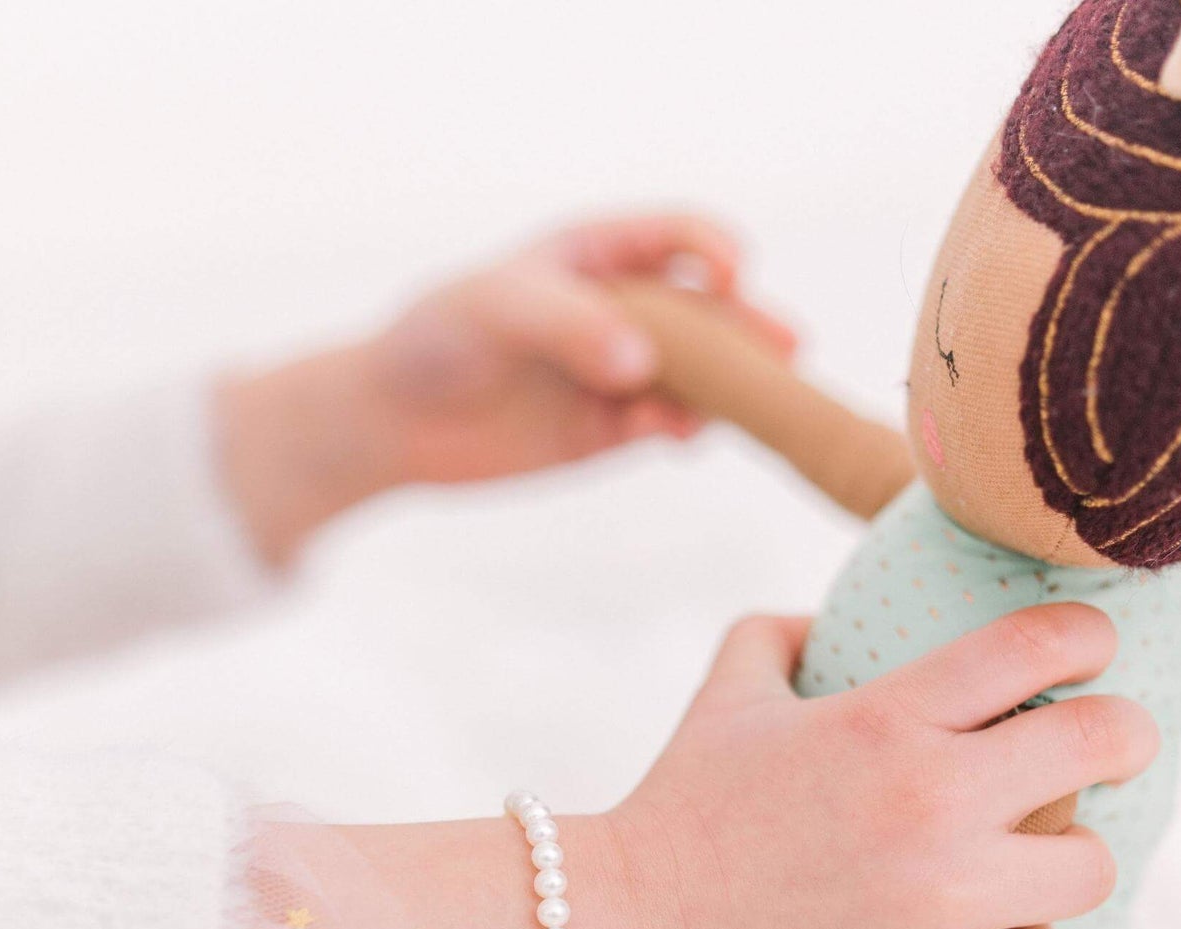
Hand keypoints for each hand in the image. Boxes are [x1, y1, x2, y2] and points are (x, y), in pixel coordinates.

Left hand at [367, 213, 796, 485]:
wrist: (394, 422)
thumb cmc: (437, 340)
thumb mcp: (497, 308)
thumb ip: (571, 327)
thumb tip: (644, 366)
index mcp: (597, 255)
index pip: (677, 237)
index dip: (712, 250)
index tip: (729, 278)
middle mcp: (619, 311)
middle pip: (706, 312)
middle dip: (748, 329)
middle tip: (786, 353)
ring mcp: (619, 373)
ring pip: (697, 376)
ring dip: (726, 389)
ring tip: (742, 408)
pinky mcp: (610, 430)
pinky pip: (665, 425)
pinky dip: (683, 430)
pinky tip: (681, 438)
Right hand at [613, 603, 1159, 928]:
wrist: (635, 926)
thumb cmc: (682, 803)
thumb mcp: (725, 692)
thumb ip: (782, 631)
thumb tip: (830, 620)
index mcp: (886, 718)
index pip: (1044, 646)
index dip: (1088, 636)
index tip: (1088, 650)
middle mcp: (931, 801)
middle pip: (1107, 744)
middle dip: (1119, 735)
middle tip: (1100, 746)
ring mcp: (941, 901)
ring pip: (1091, 866)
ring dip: (1064, 854)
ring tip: (1024, 855)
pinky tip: (975, 925)